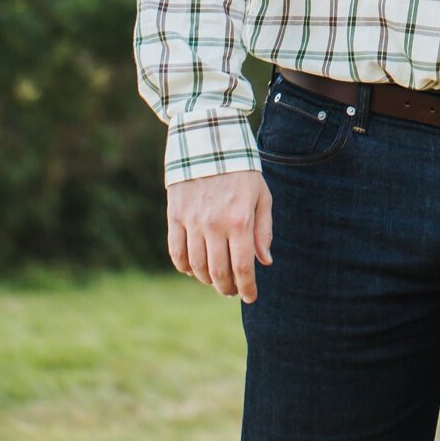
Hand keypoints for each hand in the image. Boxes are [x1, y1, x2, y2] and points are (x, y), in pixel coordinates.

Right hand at [167, 171, 273, 302]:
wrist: (208, 143)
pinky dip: (184, 267)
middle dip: (228, 288)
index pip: (243, 268)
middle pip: (219, 273)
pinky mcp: (175, 216)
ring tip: (216, 280)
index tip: (250, 297)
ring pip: (197, 267)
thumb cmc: (242, 171)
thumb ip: (263, 231)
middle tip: (232, 291)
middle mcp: (215, 225)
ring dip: (207, 280)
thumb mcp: (262, 197)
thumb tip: (265, 262)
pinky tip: (193, 269)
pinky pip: (176, 252)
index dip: (247, 289)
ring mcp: (193, 222)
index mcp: (240, 221)